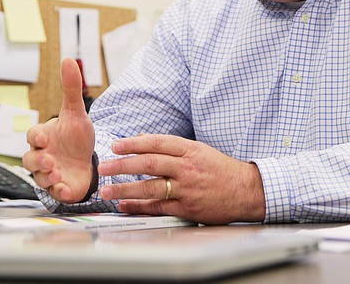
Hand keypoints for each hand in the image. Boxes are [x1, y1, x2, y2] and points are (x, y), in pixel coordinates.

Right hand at [23, 58, 96, 202]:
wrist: (88, 162)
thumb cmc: (77, 138)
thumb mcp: (77, 113)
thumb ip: (71, 89)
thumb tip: (68, 59)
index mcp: (44, 137)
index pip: (32, 135)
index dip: (36, 137)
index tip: (44, 138)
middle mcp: (43, 156)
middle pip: (29, 159)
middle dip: (38, 160)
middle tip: (50, 159)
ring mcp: (49, 174)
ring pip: (38, 178)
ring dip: (46, 176)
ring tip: (58, 172)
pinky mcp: (60, 188)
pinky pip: (53, 193)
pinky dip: (58, 191)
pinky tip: (66, 188)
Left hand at [97, 134, 265, 224]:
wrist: (245, 190)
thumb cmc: (220, 169)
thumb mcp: (199, 150)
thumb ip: (172, 147)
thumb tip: (143, 140)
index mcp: (191, 150)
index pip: (157, 143)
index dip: (134, 143)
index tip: (116, 145)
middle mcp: (188, 168)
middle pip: (150, 164)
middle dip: (123, 165)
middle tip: (103, 167)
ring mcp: (187, 189)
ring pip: (151, 188)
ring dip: (125, 189)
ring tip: (107, 190)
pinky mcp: (188, 208)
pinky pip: (159, 207)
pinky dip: (140, 207)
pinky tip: (125, 206)